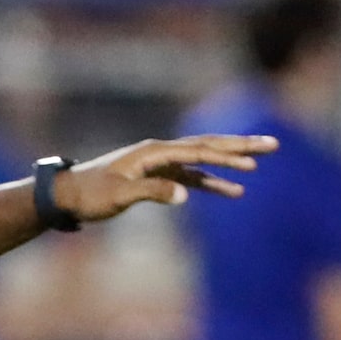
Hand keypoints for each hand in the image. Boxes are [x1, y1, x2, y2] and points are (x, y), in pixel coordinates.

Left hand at [52, 135, 275, 223]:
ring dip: (231, 161)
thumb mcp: (120, 196)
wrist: (67, 195)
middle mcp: (161, 151)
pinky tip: (233, 191)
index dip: (226, 156)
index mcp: (154, 151)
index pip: (198, 151)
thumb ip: (153, 192)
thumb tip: (185, 195)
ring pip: (204, 159)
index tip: (251, 161)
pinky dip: (212, 182)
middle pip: (208, 146)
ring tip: (260, 163)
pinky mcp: (158, 177)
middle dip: (240, 146)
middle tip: (273, 143)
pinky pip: (192, 177)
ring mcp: (161, 163)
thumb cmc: (91, 194)